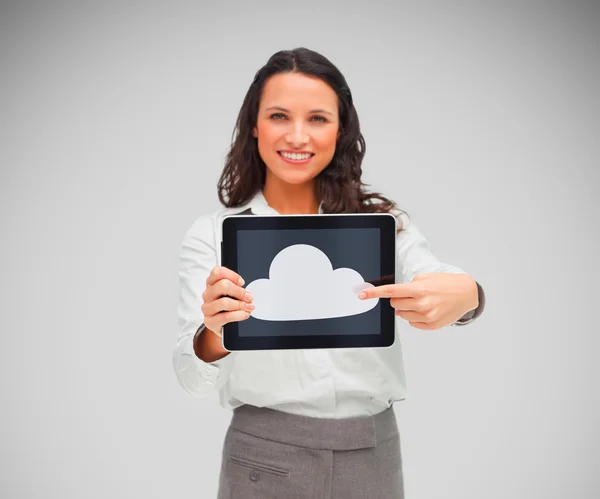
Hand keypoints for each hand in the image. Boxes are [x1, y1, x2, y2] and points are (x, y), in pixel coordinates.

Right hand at [201, 266, 253, 334]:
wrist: (224, 326)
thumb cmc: (230, 306)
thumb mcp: (233, 294)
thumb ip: (237, 288)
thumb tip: (248, 292)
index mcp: (211, 283)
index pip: (217, 272)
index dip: (232, 275)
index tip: (242, 282)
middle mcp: (207, 294)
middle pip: (222, 285)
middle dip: (239, 291)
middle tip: (249, 297)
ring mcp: (207, 308)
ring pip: (224, 302)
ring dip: (240, 305)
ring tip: (249, 307)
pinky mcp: (209, 321)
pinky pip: (225, 317)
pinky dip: (238, 315)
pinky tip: (244, 314)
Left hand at [358, 273, 478, 329]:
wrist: (466, 294)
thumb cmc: (445, 283)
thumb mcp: (426, 278)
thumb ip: (408, 286)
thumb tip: (395, 298)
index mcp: (419, 289)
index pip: (391, 291)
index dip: (374, 293)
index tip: (361, 294)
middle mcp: (422, 304)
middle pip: (394, 304)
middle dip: (398, 298)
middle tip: (411, 294)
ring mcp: (427, 317)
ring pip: (402, 314)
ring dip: (407, 308)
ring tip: (422, 302)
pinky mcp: (431, 326)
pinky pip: (412, 323)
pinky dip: (415, 316)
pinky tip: (427, 310)